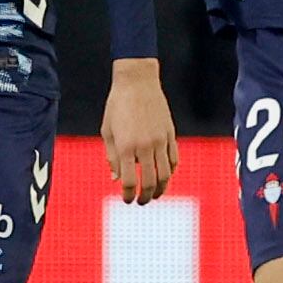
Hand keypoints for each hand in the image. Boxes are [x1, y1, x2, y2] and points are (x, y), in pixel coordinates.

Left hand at [102, 58, 177, 204]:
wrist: (137, 81)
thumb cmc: (117, 105)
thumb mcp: (107, 131)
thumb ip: (112, 156)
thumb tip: (115, 178)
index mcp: (126, 147)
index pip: (129, 181)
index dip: (128, 195)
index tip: (127, 200)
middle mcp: (145, 146)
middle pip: (150, 182)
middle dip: (145, 196)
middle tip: (141, 201)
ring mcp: (160, 140)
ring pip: (165, 174)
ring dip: (160, 189)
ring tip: (155, 194)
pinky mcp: (170, 134)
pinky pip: (174, 159)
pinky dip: (171, 171)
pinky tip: (165, 176)